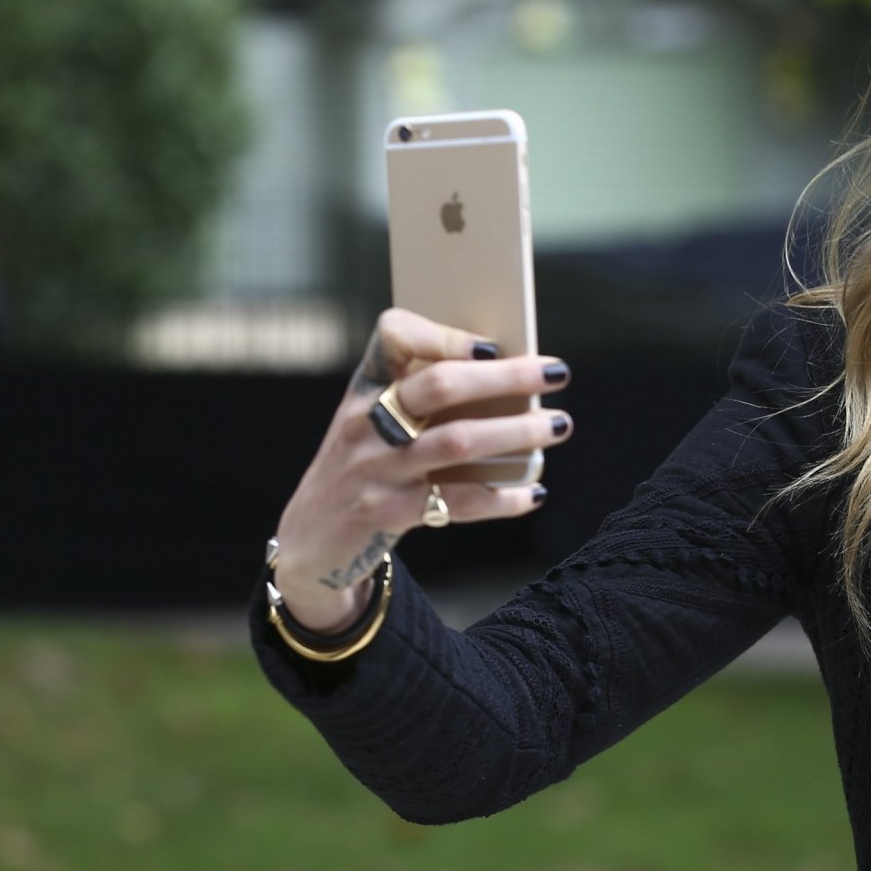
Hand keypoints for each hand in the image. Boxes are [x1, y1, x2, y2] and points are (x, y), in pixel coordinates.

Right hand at [270, 308, 572, 632]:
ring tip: (558, 425)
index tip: (493, 343)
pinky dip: (502, 497)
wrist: (312, 536)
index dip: (444, 334)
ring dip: (516, 432)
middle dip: (506, 377)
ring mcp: (374, 468)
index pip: (393, 336)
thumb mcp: (375, 418)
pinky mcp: (387, 513)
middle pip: (441, 386)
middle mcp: (365, 420)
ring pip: (456, 442)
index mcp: (366, 385)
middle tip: (558, 372)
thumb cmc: (366, 462)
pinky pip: (457, 502)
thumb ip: (423, 395)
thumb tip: (514, 378)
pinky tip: (534, 492)